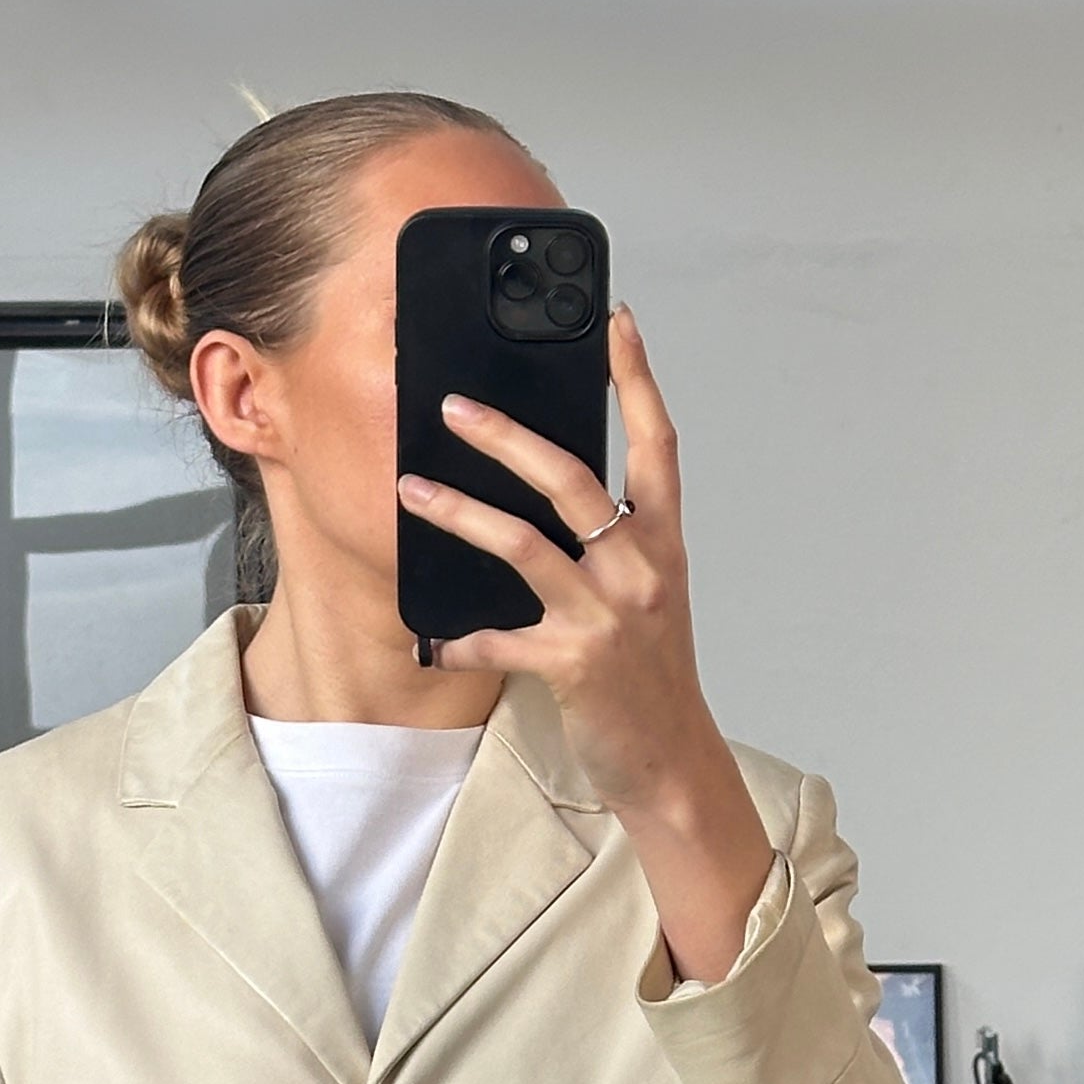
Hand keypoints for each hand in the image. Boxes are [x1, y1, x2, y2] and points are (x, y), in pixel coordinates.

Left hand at [393, 303, 774, 984]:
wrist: (671, 762)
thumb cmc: (652, 678)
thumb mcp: (649, 597)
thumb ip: (613, 545)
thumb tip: (552, 497)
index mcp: (662, 544)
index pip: (656, 443)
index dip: (636, 379)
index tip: (613, 321)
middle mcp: (639, 569)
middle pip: (571, 477)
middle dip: (507, 435)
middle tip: (455, 403)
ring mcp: (607, 616)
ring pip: (523, 543)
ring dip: (459, 511)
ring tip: (412, 488)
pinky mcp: (573, 664)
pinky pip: (500, 640)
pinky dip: (459, 639)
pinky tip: (428, 638)